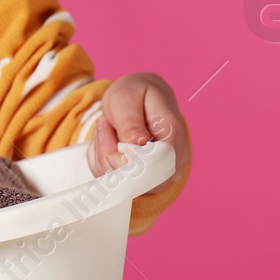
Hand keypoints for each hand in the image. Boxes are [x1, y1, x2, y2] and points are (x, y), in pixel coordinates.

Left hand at [86, 72, 189, 195]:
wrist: (140, 96)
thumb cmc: (135, 94)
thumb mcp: (125, 97)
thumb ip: (130, 121)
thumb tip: (139, 142)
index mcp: (172, 133)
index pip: (154, 164)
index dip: (125, 161)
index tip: (109, 135)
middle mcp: (175, 158)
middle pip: (138, 180)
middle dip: (109, 157)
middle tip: (104, 127)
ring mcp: (164, 173)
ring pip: (124, 185)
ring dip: (104, 160)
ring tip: (107, 131)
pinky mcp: (148, 180)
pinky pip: (118, 184)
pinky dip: (104, 165)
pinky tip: (109, 143)